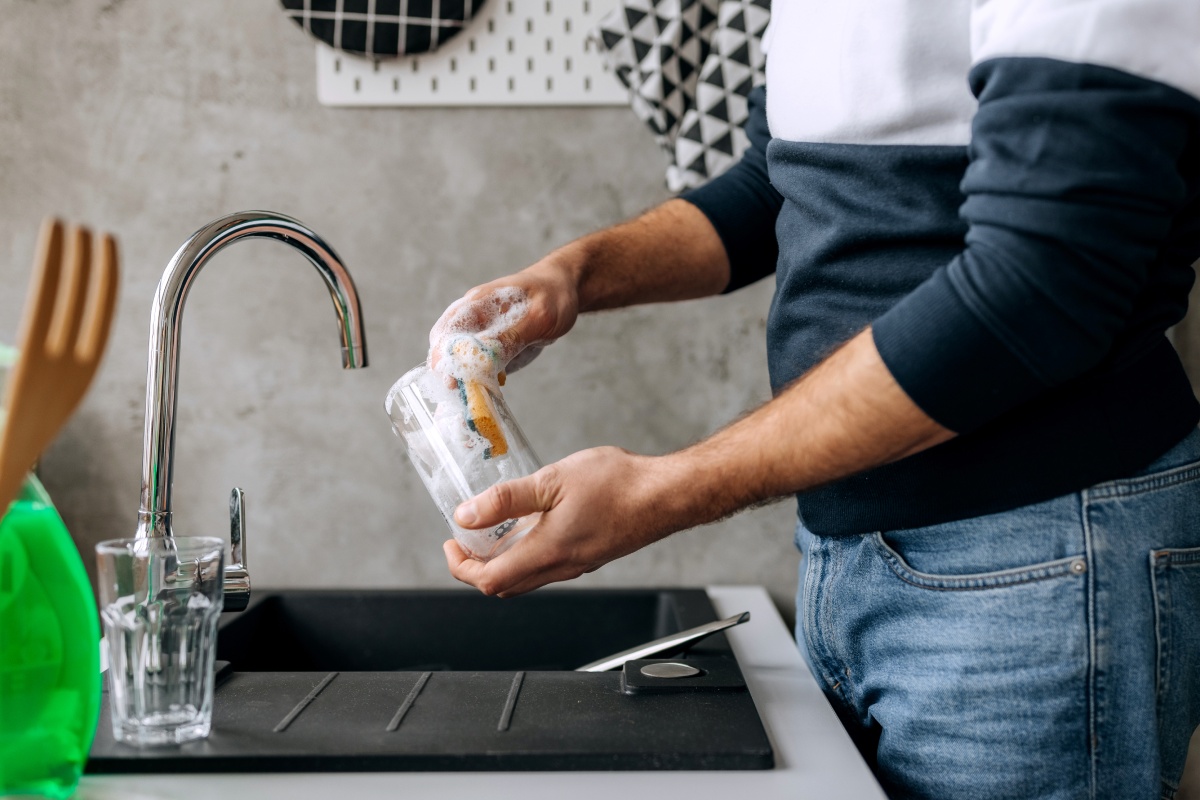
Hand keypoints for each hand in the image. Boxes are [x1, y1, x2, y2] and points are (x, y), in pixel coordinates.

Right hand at [428, 258, 580, 385]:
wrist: (565, 290)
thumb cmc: (552, 295)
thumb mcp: (538, 316)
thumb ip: (512, 336)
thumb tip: (486, 357)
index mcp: (477, 303)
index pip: (446, 332)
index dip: (444, 357)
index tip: (451, 381)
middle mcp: (473, 318)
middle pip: (447, 349)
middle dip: (450, 374)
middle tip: (460, 398)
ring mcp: (481, 332)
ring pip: (462, 360)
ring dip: (464, 380)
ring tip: (470, 404)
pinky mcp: (493, 345)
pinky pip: (480, 365)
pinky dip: (480, 380)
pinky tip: (489, 393)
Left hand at [443, 447, 678, 596]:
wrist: (666, 495)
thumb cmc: (618, 485)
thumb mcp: (552, 481)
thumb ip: (506, 500)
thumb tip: (466, 516)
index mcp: (547, 552)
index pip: (489, 580)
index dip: (460, 567)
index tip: (451, 543)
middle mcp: (561, 567)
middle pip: (504, 586)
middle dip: (476, 567)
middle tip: (465, 539)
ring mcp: (577, 565)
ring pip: (527, 578)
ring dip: (502, 561)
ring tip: (493, 528)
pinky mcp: (590, 556)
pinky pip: (548, 566)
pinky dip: (527, 554)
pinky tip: (530, 523)